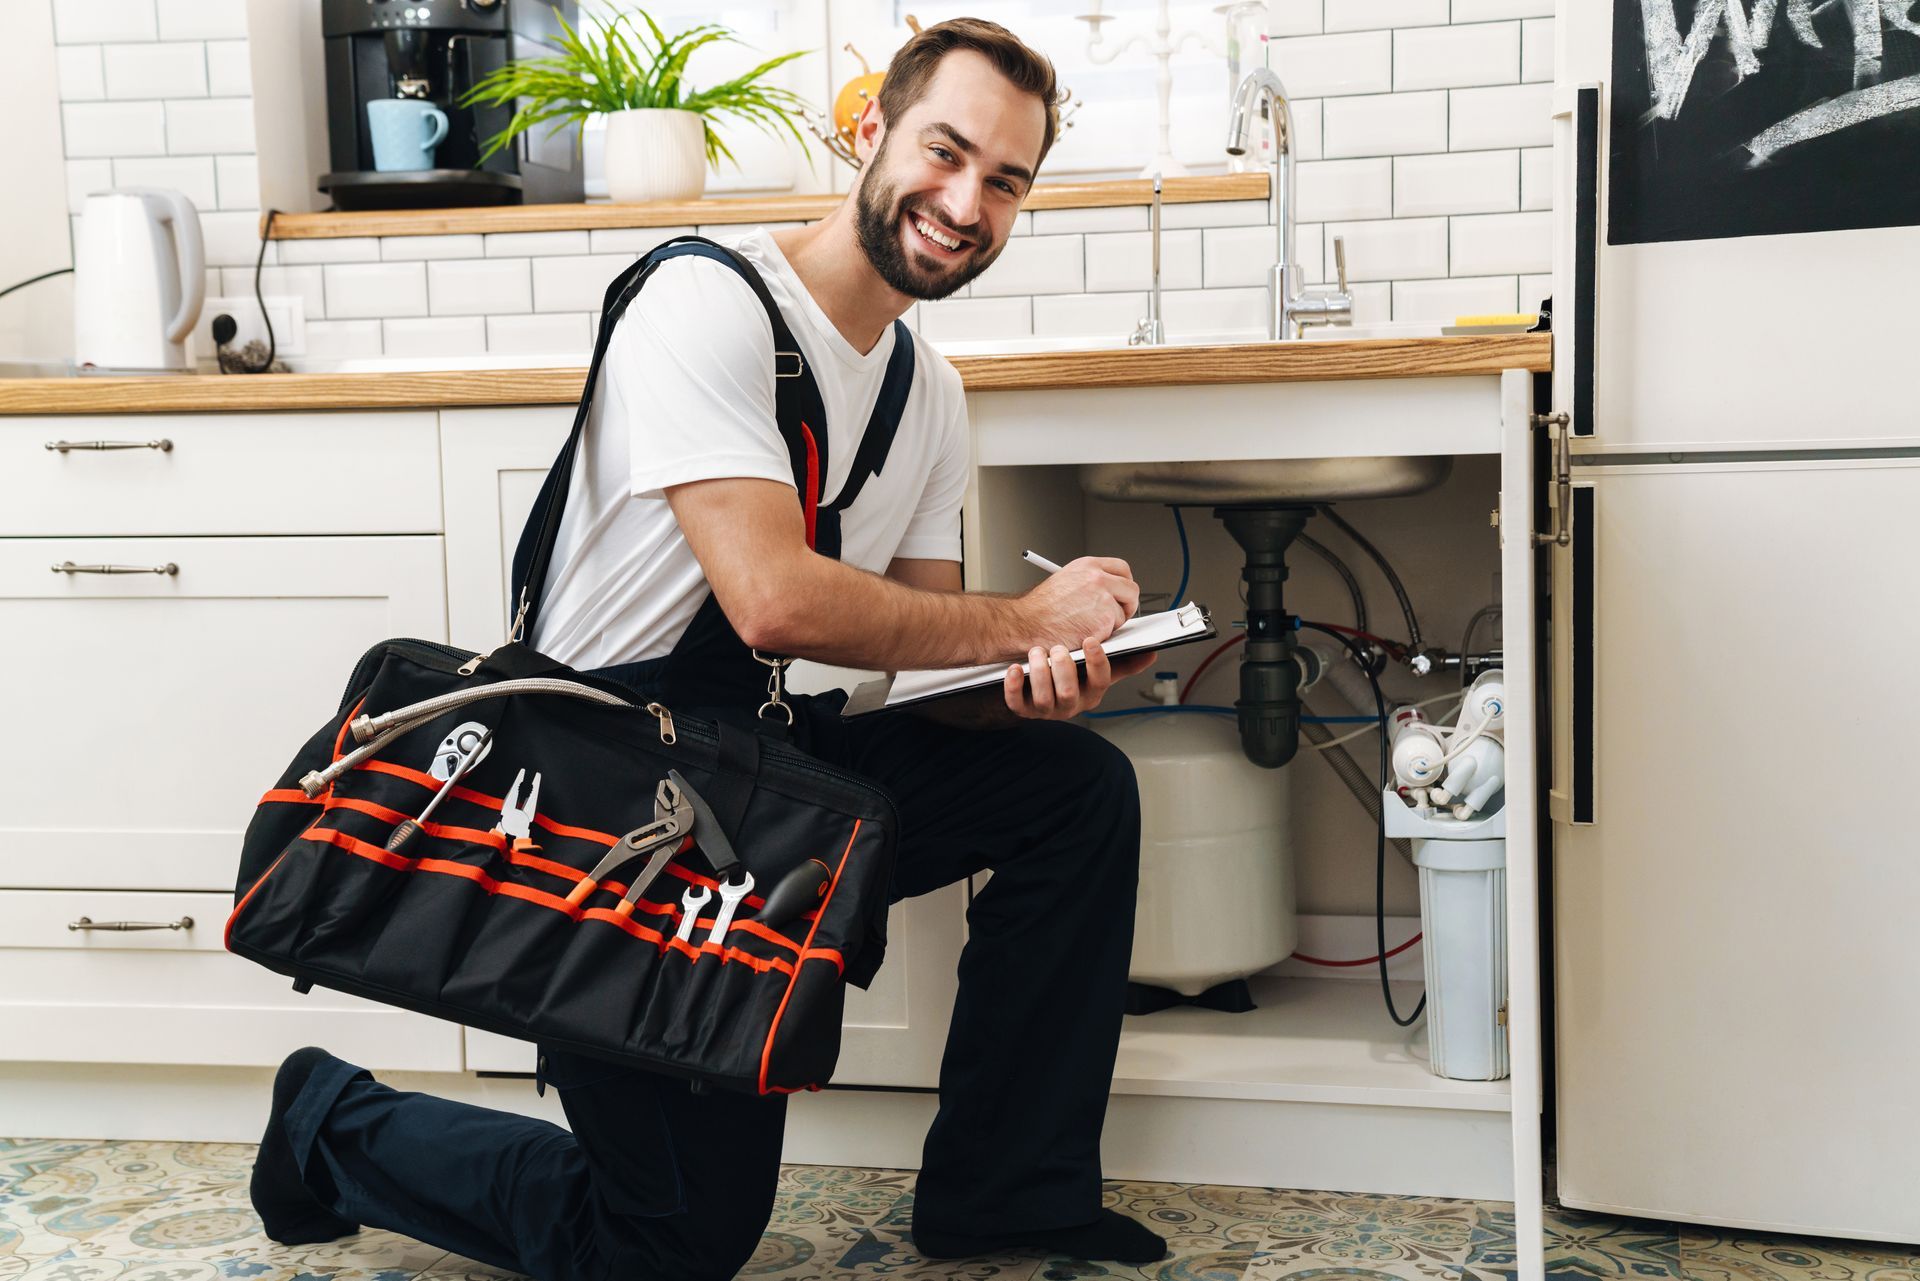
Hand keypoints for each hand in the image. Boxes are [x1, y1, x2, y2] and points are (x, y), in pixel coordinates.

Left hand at [1003, 640, 1159, 720]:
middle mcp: (1070, 704)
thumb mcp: (1097, 673)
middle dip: (1062, 669)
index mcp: (1091, 693)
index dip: (1096, 662)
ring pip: (1043, 699)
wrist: (1039, 691)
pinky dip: (1014, 686)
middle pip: (1068, 693)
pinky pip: (1017, 703)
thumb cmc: (1071, 678)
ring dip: (1039, 673)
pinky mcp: (1024, 709)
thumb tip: (1150, 654)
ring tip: (1037, 651)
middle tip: (1057, 648)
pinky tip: (1016, 668)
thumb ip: (1122, 664)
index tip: (1091, 641)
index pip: (1100, 681)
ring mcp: (1046, 710)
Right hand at [1019, 557, 1138, 648]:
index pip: (1121, 568)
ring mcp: (1103, 597)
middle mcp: (1098, 577)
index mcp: (1088, 565)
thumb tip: (1107, 590)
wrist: (1027, 624)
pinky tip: (1085, 632)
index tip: (1122, 593)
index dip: (1125, 583)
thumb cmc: (1039, 609)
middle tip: (1117, 614)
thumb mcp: (1065, 581)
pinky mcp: (1105, 618)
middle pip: (1131, 589)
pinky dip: (1104, 634)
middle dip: (1127, 604)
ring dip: (1111, 622)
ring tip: (1088, 624)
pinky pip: (1115, 629)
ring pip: (1123, 612)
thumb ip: (1089, 581)